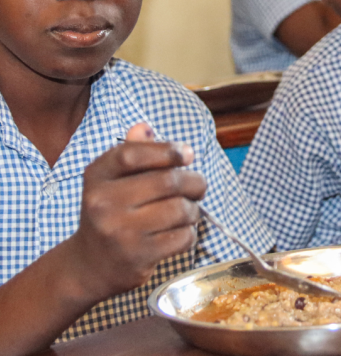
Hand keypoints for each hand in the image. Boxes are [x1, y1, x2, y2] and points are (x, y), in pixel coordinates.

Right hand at [67, 123, 206, 301]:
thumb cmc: (110, 212)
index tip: (188, 154)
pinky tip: (182, 231)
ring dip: (193, 209)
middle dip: (193, 182)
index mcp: (97, 175)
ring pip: (179, 210)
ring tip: (189, 210)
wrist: (89, 264)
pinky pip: (181, 237)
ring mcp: (119, 232)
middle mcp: (102, 203)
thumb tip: (145, 127)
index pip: (132, 154)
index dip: (166, 150)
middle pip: (166, 181)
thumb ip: (130, 150)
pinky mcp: (137, 256)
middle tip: (199, 186)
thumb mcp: (111, 179)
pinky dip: (190, 232)